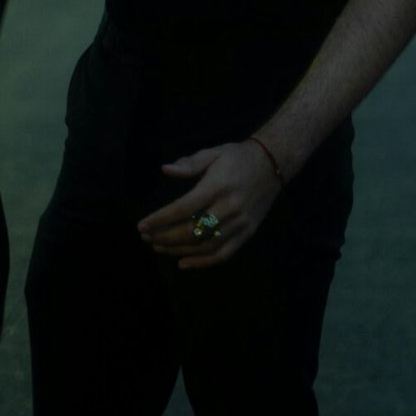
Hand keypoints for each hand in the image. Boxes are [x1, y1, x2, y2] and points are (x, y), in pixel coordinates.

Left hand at [138, 141, 281, 270]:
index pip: (184, 208)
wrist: (273, 165)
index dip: (160, 220)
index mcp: (218, 186)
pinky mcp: (248, 232)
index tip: (142, 226)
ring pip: (206, 245)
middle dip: (165, 237)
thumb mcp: (213, 152)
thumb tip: (165, 170)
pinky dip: (203, 263)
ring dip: (179, 251)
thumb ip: (189, 163)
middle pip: (193, 230)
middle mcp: (230, 206)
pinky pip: (224, 254)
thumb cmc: (237, 157)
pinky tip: (183, 263)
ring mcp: (241, 222)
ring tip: (159, 248)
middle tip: (147, 238)